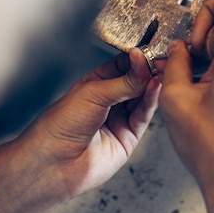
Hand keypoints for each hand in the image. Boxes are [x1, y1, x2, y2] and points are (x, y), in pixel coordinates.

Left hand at [18, 48, 160, 199]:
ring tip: (159, 71)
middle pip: (136, 81)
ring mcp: (120, 119)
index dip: (137, 58)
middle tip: (159, 60)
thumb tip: (144, 65)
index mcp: (96, 84)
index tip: (148, 51)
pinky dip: (151, 100)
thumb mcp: (93, 93)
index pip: (123, 66)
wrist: (54, 161)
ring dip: (152, 84)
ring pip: (143, 98)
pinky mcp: (128, 137)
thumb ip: (123, 81)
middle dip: (148, 71)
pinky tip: (155, 86)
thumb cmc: (60, 125)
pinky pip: (144, 116)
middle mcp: (109, 101)